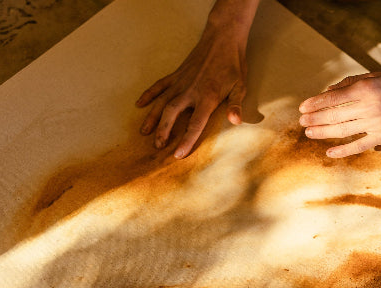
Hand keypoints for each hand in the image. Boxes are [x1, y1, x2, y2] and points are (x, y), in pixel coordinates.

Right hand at [135, 29, 247, 158]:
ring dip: (152, 117)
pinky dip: (148, 94)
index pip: (195, 124)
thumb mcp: (240, 86)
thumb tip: (235, 121)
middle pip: (172, 114)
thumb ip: (236, 105)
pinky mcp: (176, 74)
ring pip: (162, 102)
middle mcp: (190, 91)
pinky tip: (139, 104)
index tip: (178, 155)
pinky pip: (159, 85)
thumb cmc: (233, 65)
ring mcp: (181, 82)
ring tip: (144, 132)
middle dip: (163, 130)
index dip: (186, 140)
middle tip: (158, 146)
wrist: (222, 39)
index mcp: (207, 97)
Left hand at [298, 72, 380, 157]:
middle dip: (314, 119)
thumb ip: (352, 82)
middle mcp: (369, 107)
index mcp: (366, 88)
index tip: (302, 108)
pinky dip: (343, 150)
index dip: (315, 103)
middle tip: (301, 122)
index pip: (333, 98)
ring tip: (309, 133)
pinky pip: (358, 146)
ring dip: (323, 132)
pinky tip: (329, 152)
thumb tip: (328, 91)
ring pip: (342, 130)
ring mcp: (376, 124)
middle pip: (334, 115)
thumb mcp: (376, 76)